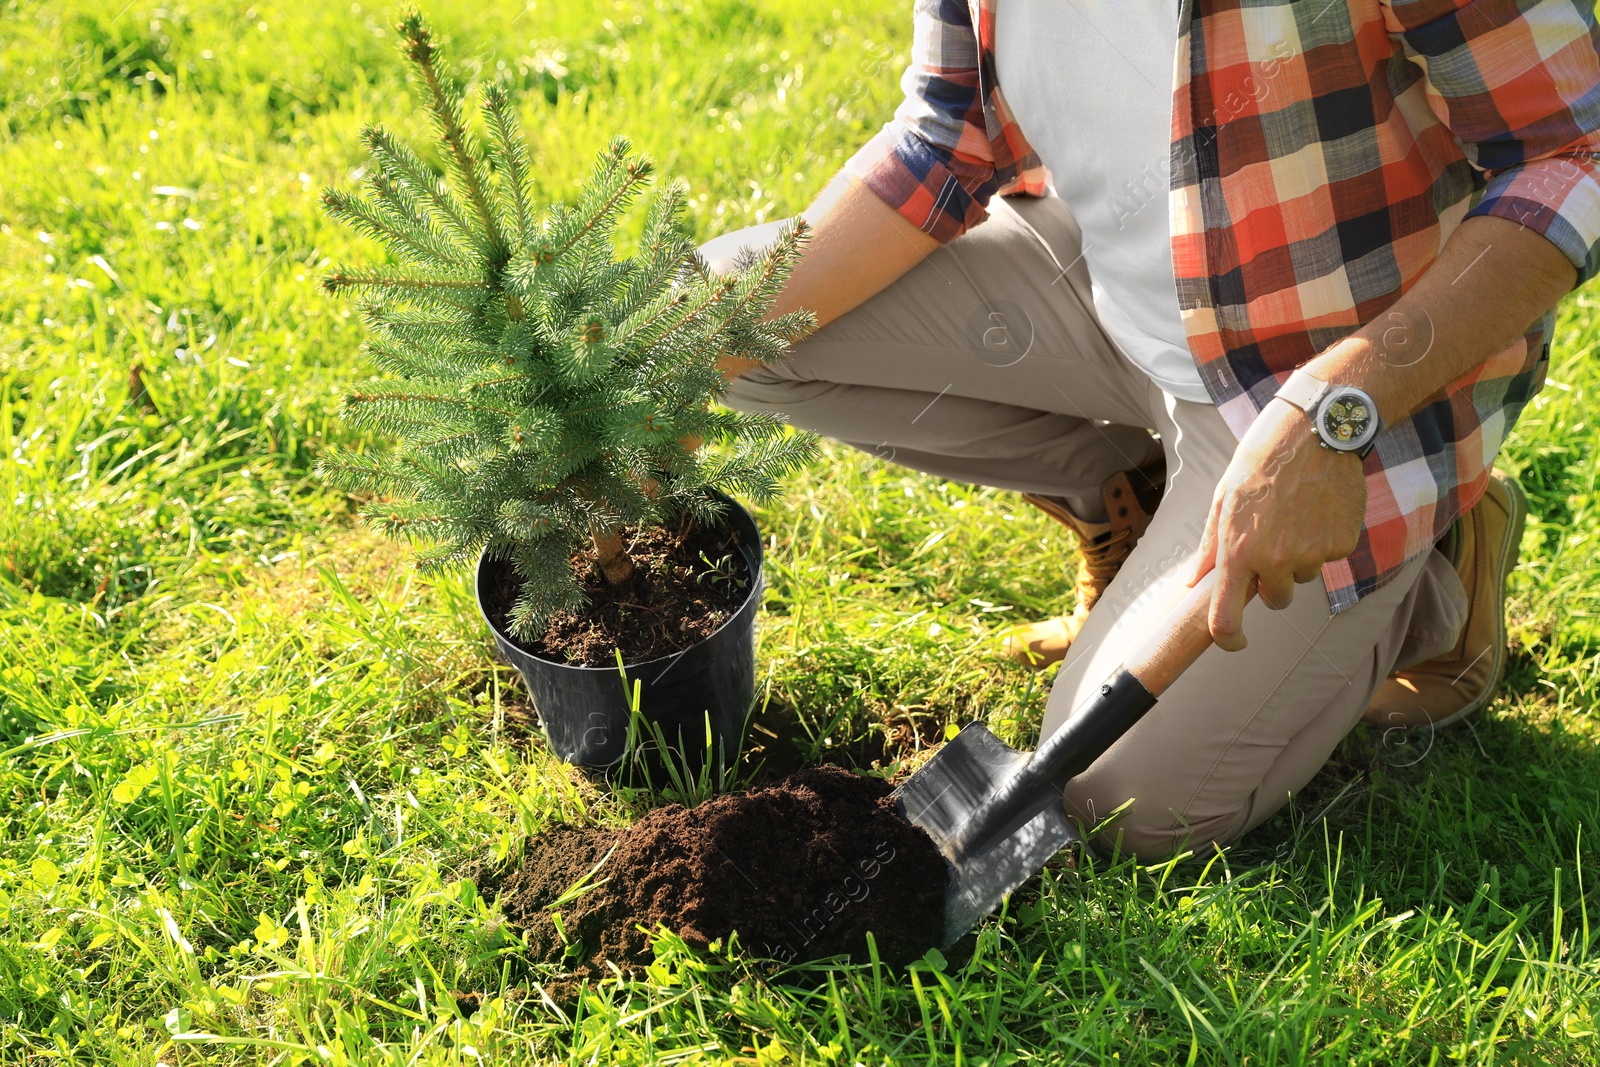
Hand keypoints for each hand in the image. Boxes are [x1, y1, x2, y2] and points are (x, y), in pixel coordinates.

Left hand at [1187, 398, 1365, 650]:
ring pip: (1303, 576)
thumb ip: (1210, 548)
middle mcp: (1275, 561)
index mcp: (1239, 553)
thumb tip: (1195, 584)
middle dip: (1271, 581)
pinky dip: (1324, 540)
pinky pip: (1329, 556)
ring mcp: (1312, 555)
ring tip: (1294, 513)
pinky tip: (1318, 507)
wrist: (1313, 431)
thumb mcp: (1223, 500)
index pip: (1226, 618)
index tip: (1234, 643)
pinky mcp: (1342, 544)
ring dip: (1298, 556)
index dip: (1228, 639)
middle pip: (1275, 600)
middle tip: (1271, 542)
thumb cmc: (1259, 462)